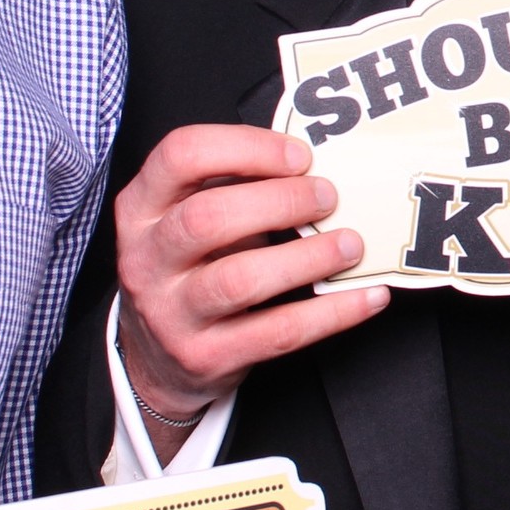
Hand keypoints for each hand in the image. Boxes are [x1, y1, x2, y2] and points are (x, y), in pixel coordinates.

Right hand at [115, 124, 388, 455]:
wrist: (158, 361)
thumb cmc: (190, 269)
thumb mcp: (189, 219)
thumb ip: (234, 186)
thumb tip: (318, 163)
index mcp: (142, 208)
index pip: (180, 155)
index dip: (246, 147)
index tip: (299, 155)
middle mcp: (146, 259)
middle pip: (207, 218)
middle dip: (280, 201)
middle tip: (329, 197)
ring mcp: (170, 313)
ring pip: (238, 279)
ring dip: (307, 257)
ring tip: (351, 244)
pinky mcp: (205, 357)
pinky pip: (277, 333)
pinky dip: (332, 313)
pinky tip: (368, 296)